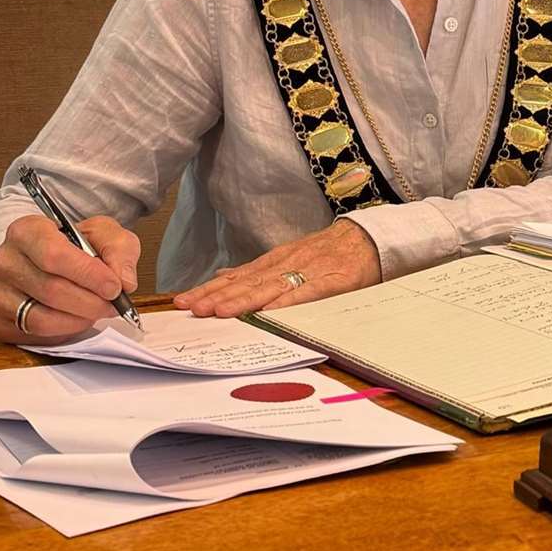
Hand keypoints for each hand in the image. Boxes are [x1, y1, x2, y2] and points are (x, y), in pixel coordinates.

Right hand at [0, 214, 140, 344]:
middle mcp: (4, 260)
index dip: (87, 275)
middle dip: (90, 302)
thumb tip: (124, 280)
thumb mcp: (103, 233)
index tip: (114, 287)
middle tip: (113, 304)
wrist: (50, 259)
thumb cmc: (74, 245)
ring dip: (78, 319)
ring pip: (40, 317)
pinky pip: (32, 335)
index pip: (54, 255)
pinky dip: (62, 332)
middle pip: (50, 289)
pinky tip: (76, 319)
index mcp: (26, 231)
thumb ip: (118, 249)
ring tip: (97, 311)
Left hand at [174, 219, 380, 317]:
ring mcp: (308, 272)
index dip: (209, 289)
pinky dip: (286, 302)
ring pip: (269, 288)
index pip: (237, 277)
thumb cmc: (329, 252)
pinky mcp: (331, 281)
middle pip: (246, 283)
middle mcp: (286, 265)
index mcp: (276, 262)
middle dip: (217, 296)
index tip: (183, 300)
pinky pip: (306, 294)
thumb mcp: (289, 256)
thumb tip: (222, 276)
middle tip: (190, 308)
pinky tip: (268, 312)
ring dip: (242, 300)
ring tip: (217, 311)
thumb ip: (257, 269)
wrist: (368, 238)